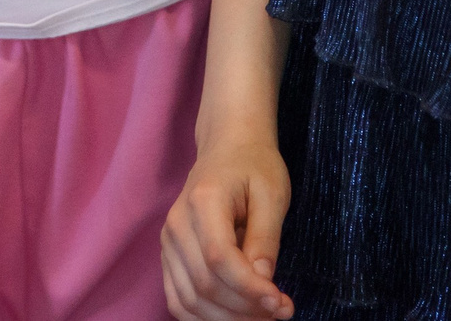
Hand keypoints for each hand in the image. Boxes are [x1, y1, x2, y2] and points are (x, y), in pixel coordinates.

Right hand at [161, 135, 293, 319]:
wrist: (227, 147)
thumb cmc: (254, 166)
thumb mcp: (272, 194)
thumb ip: (266, 239)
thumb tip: (264, 283)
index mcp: (203, 202)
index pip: (220, 258)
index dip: (250, 289)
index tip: (282, 303)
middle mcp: (177, 224)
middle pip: (204, 284)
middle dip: (245, 309)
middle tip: (281, 311)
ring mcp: (168, 242)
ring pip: (189, 299)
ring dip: (227, 319)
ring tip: (262, 316)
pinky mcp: (169, 256)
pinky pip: (178, 300)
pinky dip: (203, 318)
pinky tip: (234, 318)